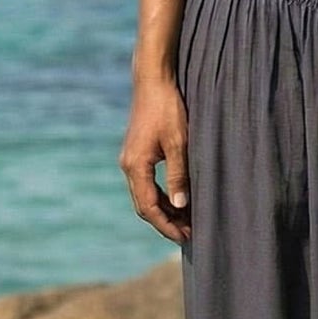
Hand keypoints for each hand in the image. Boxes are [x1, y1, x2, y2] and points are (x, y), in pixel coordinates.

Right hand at [121, 74, 190, 243]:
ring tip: (186, 220)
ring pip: (144, 195)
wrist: (153, 81)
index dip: (167, 225)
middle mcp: (128, 166)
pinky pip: (145, 183)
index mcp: (136, 166)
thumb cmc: (168, 108)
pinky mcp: (136, 153)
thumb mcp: (178, 142)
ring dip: (164, 210)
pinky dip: (160, 196)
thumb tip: (180, 206)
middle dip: (166, 222)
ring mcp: (130, 160)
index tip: (186, 237)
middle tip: (189, 233)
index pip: (149, 207)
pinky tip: (177, 199)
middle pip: (144, 206)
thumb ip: (179, 175)